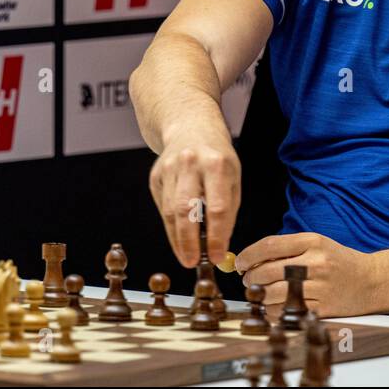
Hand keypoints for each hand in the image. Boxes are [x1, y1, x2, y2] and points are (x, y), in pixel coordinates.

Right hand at [148, 135, 240, 267]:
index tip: (216, 256)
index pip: (217, 207)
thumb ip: (227, 211)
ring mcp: (169, 168)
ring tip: (186, 256)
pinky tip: (178, 237)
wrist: (190, 126)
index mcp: (217, 164)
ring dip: (177, 238)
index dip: (215, 235)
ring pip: (170, 211)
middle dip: (188, 241)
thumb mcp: (233, 177)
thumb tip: (218, 246)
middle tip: (191, 262)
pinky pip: (162, 207)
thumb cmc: (218, 158)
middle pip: (186, 209)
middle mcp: (190, 163)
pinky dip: (171, 226)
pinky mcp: (156, 175)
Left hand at [236, 232, 382, 318]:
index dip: (248, 255)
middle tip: (248, 280)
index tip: (240, 262)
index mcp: (312, 241)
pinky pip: (289, 311)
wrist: (372, 281)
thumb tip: (253, 258)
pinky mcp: (324, 307)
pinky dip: (275, 311)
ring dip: (260, 296)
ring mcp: (320, 286)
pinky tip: (274, 306)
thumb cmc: (339, 261)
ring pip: (275, 294)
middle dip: (251, 278)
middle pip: (268, 271)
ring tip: (260, 294)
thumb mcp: (317, 244)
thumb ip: (288, 249)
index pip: (270, 245)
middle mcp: (316, 262)